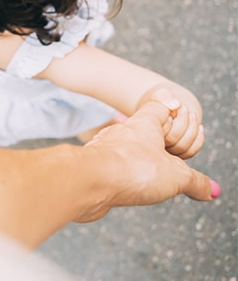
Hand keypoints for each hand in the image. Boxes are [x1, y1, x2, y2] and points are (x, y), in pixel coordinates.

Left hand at [76, 95, 218, 222]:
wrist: (87, 182)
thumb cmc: (131, 169)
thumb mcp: (177, 177)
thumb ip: (195, 182)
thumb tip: (210, 190)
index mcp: (144, 123)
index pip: (160, 107)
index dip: (172, 113)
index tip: (181, 122)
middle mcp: (121, 133)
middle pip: (142, 131)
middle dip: (156, 143)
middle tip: (171, 156)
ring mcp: (105, 150)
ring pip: (125, 151)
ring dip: (137, 163)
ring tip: (150, 178)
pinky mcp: (93, 169)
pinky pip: (111, 169)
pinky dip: (121, 178)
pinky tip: (126, 189)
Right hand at [143, 88, 204, 158]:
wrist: (168, 109)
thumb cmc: (162, 102)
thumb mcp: (160, 95)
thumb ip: (164, 96)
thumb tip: (176, 105)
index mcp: (145, 134)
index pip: (160, 133)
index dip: (170, 121)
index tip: (173, 110)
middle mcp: (153, 146)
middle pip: (172, 142)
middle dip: (183, 123)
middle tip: (184, 108)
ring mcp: (165, 152)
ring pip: (182, 149)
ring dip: (192, 129)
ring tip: (192, 115)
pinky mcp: (177, 154)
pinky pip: (190, 152)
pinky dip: (199, 139)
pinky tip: (200, 127)